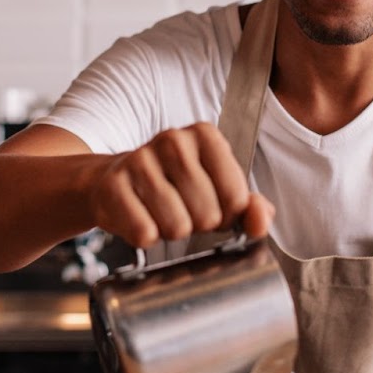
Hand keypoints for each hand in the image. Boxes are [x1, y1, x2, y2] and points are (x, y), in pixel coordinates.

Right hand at [87, 123, 273, 249]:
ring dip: (170, 232)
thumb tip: (261, 221)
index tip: (212, 208)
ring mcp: (139, 160)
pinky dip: (144, 236)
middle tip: (182, 211)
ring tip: (159, 214)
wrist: (111, 181)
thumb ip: (249, 207)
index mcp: (205, 136)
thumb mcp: (216, 190)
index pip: (236, 198)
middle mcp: (173, 140)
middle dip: (197, 225)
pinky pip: (144, 232)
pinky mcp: (113, 185)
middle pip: (207, 215)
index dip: (227, 216)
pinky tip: (139, 217)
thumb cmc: (171, 186)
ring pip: (176, 226)